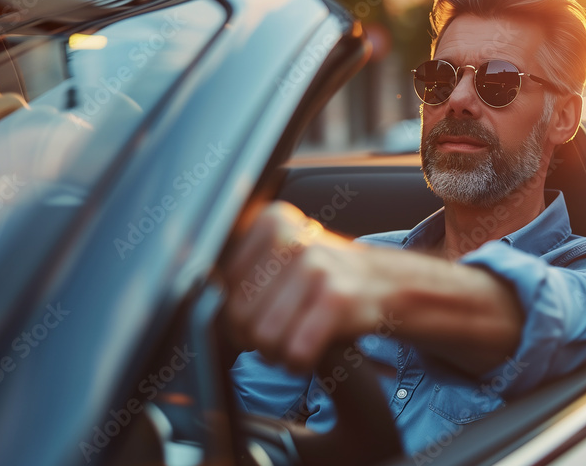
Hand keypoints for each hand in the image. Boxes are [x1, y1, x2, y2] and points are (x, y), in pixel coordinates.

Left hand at [222, 201, 389, 370]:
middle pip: (238, 315)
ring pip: (264, 338)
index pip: (222, 286)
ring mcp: (315, 266)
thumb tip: (197, 302)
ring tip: (299, 339)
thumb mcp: (284, 257)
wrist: (388, 283)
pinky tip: (314, 349)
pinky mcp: (337, 297)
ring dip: (279, 353)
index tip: (261, 314)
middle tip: (283, 331)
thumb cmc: (327, 277)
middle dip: (256, 338)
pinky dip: (302, 362)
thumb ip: (241, 272)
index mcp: (271, 223)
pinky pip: (297, 351)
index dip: (236, 314)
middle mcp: (291, 239)